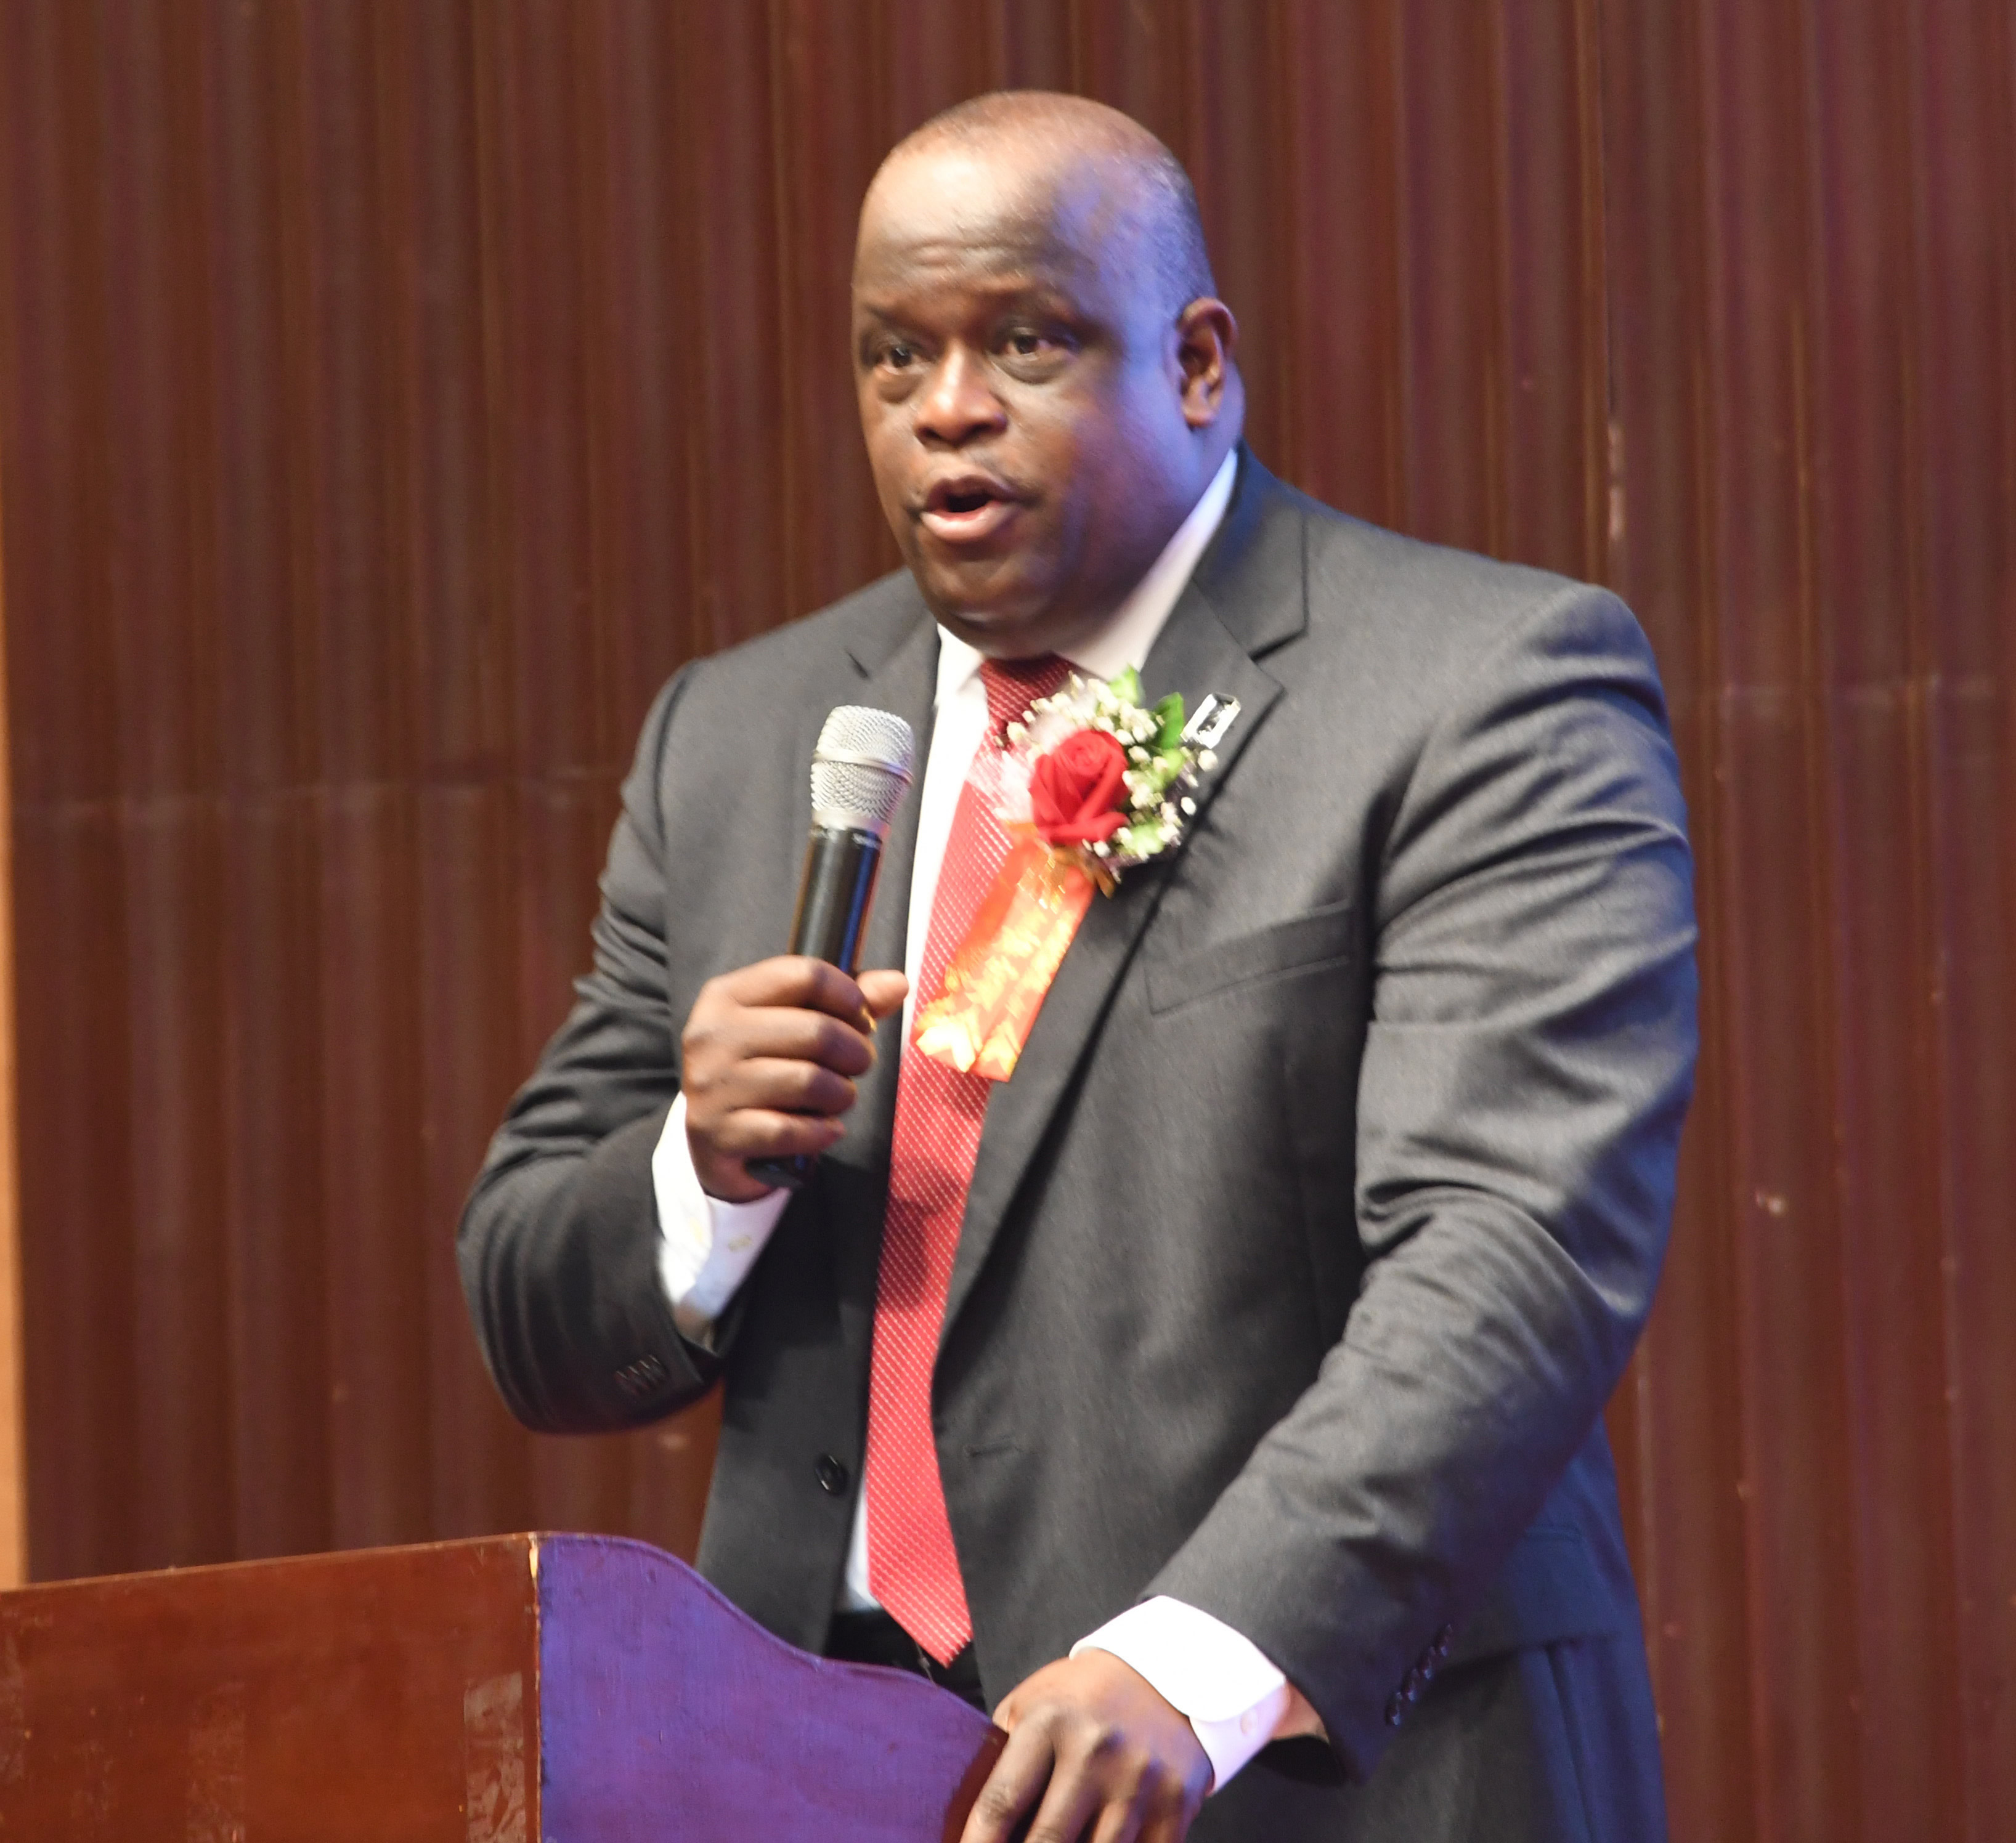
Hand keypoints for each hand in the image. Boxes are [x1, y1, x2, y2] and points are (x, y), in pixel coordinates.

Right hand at [680, 957, 907, 1200]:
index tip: (861, 1019)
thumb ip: (846, 1002)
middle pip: (816, 1030)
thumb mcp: (793, 1026)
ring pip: (808, 1082)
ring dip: (841, 1094)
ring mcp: (710, 1087)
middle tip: (857, 1065)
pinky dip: (821, 1132)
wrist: (711, 1140)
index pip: (804, 974)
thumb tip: (897, 984)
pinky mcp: (718, 1135)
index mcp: (726, 996)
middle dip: (855, 1052)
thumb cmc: (763, 1070)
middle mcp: (711, 1036)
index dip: (850, 996)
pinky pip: (792, 1130)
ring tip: (839, 1097)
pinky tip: (824, 1129)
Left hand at [962, 1651, 1210, 1842]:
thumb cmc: (1082, 1699)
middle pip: (1047, 1842)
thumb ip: (1002, 1755)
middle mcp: (1096, 1749)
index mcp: (1050, 1720)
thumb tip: (967, 1822)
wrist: (1165, 1676)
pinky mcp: (1176, 1805)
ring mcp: (1140, 1780)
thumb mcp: (1032, 1703)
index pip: (1002, 1801)